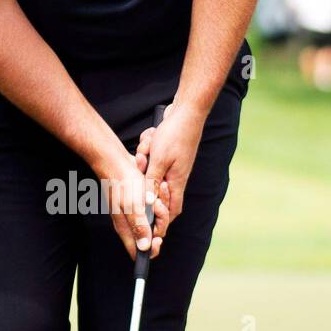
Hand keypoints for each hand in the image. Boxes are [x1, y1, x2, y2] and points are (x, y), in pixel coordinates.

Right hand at [100, 148, 170, 260]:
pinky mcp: (139, 203)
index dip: (151, 249)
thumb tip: (144, 247)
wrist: (115, 161)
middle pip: (152, 234)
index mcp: (126, 228)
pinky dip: (158, 200)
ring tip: (155, 194)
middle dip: (160, 221)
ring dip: (161, 208)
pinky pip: (154, 208)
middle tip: (156, 205)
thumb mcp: (133, 205)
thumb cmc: (122, 182)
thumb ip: (139, 226)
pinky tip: (155, 189)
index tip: (158, 238)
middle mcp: (130, 223)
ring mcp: (134, 213)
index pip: (139, 252)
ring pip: (155, 220)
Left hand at [134, 100, 204, 228]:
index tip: (148, 219)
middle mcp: (175, 176)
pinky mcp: (166, 154)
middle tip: (144, 163)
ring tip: (149, 146)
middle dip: (145, 179)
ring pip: (149, 171)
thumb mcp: (159, 159)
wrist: (186, 111)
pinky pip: (150, 157)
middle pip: (155, 189)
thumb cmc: (175, 135)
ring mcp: (170, 164)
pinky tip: (152, 138)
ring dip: (145, 158)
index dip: (161, 219)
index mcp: (176, 182)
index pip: (171, 211)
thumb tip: (148, 203)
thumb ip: (152, 182)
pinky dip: (148, 147)